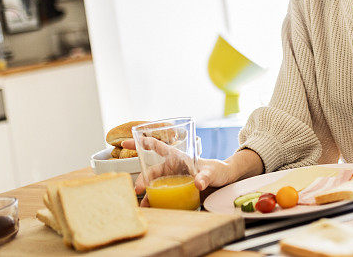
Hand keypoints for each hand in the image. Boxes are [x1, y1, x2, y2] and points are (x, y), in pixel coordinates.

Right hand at [121, 139, 235, 205]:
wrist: (226, 183)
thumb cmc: (220, 171)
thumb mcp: (214, 172)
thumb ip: (206, 176)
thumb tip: (198, 183)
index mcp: (179, 158)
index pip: (158, 147)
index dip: (142, 142)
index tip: (126, 141)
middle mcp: (173, 169)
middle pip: (153, 171)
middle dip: (143, 179)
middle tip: (138, 190)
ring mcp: (174, 181)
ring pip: (155, 186)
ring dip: (147, 195)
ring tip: (143, 205)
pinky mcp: (177, 193)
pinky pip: (163, 197)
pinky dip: (156, 203)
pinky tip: (152, 210)